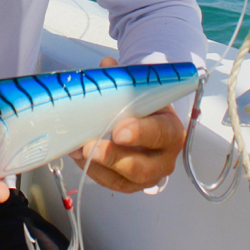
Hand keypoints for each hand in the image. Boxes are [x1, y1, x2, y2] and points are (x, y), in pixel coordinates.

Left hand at [68, 57, 185, 192]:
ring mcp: (149, 176)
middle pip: (142, 166)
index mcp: (172, 130)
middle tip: (90, 147)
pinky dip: (92, 171)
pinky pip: (111, 183)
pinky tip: (77, 156)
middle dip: (113, 157)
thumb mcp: (142, 90)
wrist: (150, 123)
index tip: (119, 130)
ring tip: (78, 151)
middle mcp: (164, 158)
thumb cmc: (147, 107)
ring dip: (98, 167)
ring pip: (125, 180)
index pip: (160, 134)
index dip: (140, 133)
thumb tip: (107, 65)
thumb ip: (126, 79)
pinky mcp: (131, 185)